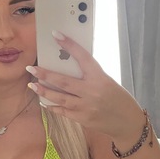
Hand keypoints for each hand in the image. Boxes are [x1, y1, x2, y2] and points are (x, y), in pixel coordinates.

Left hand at [28, 32, 142, 139]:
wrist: (127, 123)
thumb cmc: (119, 99)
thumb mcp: (108, 82)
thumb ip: (90, 76)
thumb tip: (68, 68)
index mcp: (100, 78)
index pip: (82, 57)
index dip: (69, 45)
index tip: (56, 35)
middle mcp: (92, 92)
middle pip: (63, 81)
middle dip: (45, 74)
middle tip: (31, 68)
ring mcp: (86, 107)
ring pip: (59, 97)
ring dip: (43, 91)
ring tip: (32, 85)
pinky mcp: (82, 119)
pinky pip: (63, 111)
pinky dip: (52, 105)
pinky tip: (43, 101)